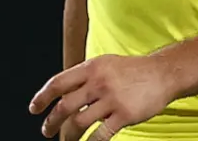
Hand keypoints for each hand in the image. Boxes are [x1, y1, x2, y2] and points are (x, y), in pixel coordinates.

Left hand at [28, 54, 176, 139]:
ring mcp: (112, 99)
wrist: (163, 73)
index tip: (34, 109)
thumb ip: (86, 76)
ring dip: (68, 136)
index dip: (42, 97)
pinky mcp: (124, 114)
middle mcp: (99, 82)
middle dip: (51, 122)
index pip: (58, 83)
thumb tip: (63, 91)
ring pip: (79, 123)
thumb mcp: (106, 64)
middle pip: (65, 106)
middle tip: (46, 130)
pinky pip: (101, 134)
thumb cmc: (133, 70)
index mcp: (91, 67)